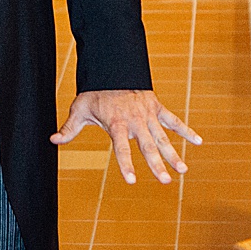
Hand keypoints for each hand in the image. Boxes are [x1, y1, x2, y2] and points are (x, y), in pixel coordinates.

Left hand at [51, 90, 199, 184]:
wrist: (112, 67)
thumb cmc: (95, 92)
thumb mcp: (79, 109)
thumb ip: (68, 128)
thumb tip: (51, 141)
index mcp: (116, 123)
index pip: (121, 148)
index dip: (126, 165)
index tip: (132, 181)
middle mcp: (134, 120)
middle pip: (147, 146)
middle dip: (157, 164)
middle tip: (166, 181)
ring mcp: (147, 114)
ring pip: (163, 137)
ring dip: (174, 153)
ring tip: (184, 171)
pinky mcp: (156, 107)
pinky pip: (173, 120)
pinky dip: (186, 130)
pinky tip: (199, 142)